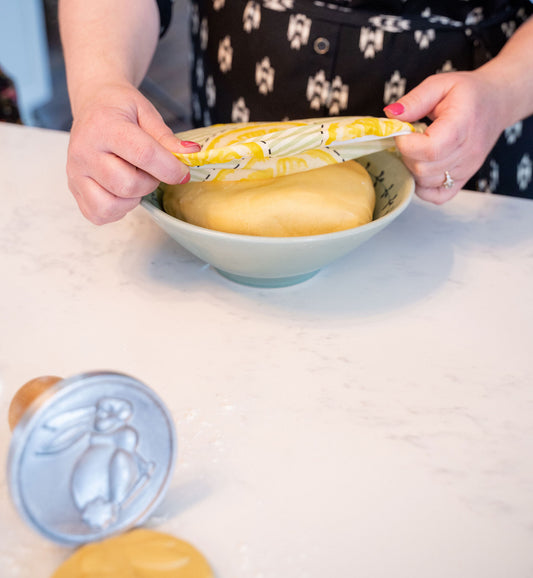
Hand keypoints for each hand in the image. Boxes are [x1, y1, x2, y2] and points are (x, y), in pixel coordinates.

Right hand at [66, 82, 199, 223]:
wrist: (92, 104)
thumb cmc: (120, 108)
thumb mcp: (146, 113)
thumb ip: (167, 137)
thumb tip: (191, 153)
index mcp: (104, 126)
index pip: (144, 155)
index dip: (170, 168)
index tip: (183, 172)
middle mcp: (84, 151)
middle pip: (128, 185)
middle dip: (150, 183)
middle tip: (152, 171)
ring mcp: (76, 173)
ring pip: (112, 204)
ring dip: (133, 198)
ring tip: (134, 179)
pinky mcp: (74, 189)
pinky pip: (99, 214)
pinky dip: (117, 209)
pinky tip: (122, 191)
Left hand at [384, 69, 509, 203]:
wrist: (496, 103)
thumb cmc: (468, 94)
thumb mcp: (440, 84)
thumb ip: (415, 100)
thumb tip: (391, 115)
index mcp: (462, 126)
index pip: (429, 150)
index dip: (406, 143)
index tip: (402, 131)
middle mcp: (467, 153)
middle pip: (423, 169)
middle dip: (406, 154)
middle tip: (409, 138)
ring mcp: (466, 169)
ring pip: (426, 182)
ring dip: (412, 168)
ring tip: (417, 148)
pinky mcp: (463, 180)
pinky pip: (437, 196)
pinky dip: (423, 186)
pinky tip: (422, 166)